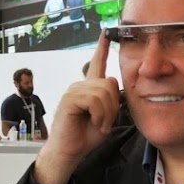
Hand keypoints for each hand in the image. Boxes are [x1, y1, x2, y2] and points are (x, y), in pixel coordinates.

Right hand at [33, 34, 121, 183]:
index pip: (97, 64)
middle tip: (106, 122)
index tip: (107, 32)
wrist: (70, 151)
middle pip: (110, 83)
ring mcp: (73, 91)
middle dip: (113, 106)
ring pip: (104, 92)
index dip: (102, 48)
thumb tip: (114, 83)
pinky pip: (94, 100)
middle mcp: (80, 86)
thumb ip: (111, 100)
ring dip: (107, 113)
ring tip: (99, 125)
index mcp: (89, 89)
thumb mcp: (106, 116)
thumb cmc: (86, 135)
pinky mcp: (69, 99)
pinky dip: (99, 115)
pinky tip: (94, 123)